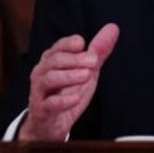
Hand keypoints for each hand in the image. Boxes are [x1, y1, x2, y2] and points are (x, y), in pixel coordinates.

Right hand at [19, 23, 119, 140]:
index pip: (58, 47)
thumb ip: (98, 51)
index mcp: (52, 60)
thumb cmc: (67, 92)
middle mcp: (42, 73)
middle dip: (74, 59)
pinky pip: (49, 104)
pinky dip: (62, 101)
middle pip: (54, 60)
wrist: (51, 125)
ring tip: (87, 75)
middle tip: (93, 61)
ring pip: (49, 79)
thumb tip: (113, 27)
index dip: (69, 43)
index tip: (82, 43)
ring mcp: (39, 92)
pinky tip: (76, 98)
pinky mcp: (41, 111)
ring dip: (69, 76)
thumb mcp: (86, 71)